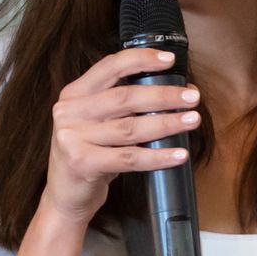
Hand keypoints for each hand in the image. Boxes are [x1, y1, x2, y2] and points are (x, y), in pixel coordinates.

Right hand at [42, 47, 200, 225]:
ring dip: (167, 123)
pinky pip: (130, 158)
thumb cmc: (90, 154)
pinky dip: (158, 156)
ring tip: (192, 120)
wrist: (65, 196)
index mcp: (74, 94)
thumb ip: (122, 105)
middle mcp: (70, 112)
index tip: (170, 60)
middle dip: (164, 95)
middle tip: (192, 97)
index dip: (141, 59)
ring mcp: (72, 138)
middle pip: (125, 97)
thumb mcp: (97, 122)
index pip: (110, 67)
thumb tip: (174, 91)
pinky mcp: (82, 163)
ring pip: (131, 128)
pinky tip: (179, 154)